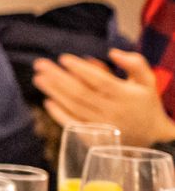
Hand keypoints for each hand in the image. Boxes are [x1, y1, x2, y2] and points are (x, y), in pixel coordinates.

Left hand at [34, 49, 174, 145]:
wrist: (151, 135)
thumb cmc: (144, 102)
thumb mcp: (147, 81)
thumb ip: (135, 64)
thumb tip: (113, 52)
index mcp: (126, 96)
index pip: (100, 81)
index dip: (80, 69)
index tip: (63, 58)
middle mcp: (113, 112)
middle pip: (81, 93)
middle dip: (58, 78)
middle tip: (39, 64)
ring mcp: (103, 127)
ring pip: (74, 108)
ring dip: (54, 92)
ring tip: (38, 78)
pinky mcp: (95, 138)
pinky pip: (73, 125)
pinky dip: (59, 114)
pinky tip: (47, 101)